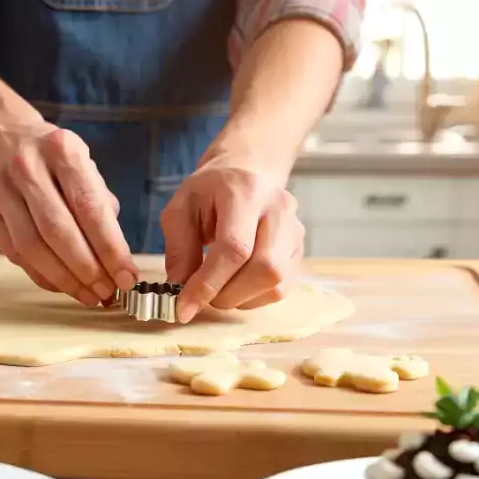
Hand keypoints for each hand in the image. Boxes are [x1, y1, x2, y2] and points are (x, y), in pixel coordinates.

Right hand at [0, 121, 139, 305]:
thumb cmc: (53, 160)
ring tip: (88, 295)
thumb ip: (101, 206)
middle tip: (108, 292)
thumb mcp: (84, 165)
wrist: (0, 138)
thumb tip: (118, 260)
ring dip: (64, 279)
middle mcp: (27, 167)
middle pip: (58, 231)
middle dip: (87, 269)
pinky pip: (15, 254)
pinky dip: (41, 275)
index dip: (110, 248)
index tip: (126, 276)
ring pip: (32, 248)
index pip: (89, 207)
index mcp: (62, 150)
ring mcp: (0, 189)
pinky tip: (62, 285)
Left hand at [161, 155, 304, 322]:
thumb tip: (180, 289)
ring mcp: (295, 230)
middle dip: (227, 294)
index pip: (234, 248)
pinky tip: (236, 285)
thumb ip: (179, 249)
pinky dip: (254, 297)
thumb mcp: (181, 209)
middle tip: (202, 296)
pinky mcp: (299, 249)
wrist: (248, 171)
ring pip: (276, 282)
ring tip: (218, 288)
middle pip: (264, 268)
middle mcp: (279, 209)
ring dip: (240, 298)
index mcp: (245, 193)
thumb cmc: (211, 191)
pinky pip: (281, 287)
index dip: (208, 284)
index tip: (184, 307)